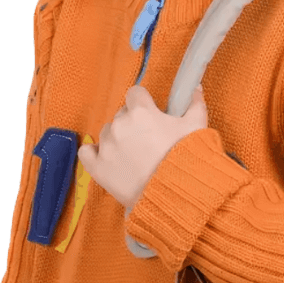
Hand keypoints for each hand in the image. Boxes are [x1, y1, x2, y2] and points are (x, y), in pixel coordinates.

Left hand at [78, 84, 207, 209]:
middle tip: (148, 139)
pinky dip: (94, 153)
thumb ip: (195, 103)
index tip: (152, 115)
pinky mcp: (98, 168)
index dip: (144, 103)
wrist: (177, 193)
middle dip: (133, 123)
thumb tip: (195, 89)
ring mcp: (106, 146)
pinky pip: (86, 152)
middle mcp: (119, 125)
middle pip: (122, 114)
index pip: (135, 93)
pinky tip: (108, 157)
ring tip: (134, 155)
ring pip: (107, 132)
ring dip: (118, 138)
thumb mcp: (197, 126)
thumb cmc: (187, 157)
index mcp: (140, 111)